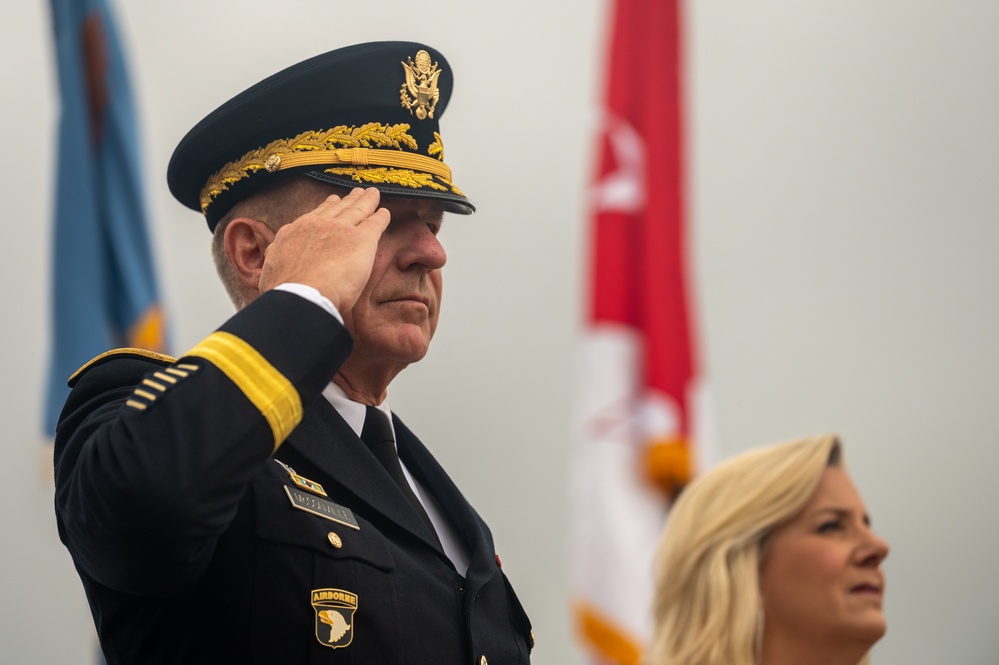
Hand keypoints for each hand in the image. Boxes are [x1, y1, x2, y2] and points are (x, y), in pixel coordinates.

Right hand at [258, 187, 389, 311]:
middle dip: (347, 200)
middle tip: (355, 192)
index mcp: (295, 233)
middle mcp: (317, 225)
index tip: (332, 201)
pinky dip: (381, 217)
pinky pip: (374, 224)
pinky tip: (385, 213)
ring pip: (356, 210)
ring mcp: (340, 230)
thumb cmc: (285, 292)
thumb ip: (276, 262)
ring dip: (366, 201)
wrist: (301, 296)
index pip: (313, 217)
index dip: (325, 208)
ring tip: (372, 194)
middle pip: (337, 208)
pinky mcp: (361, 239)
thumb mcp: (271, 270)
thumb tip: (273, 266)